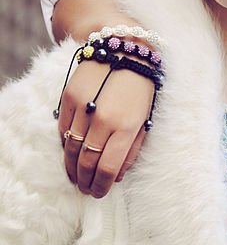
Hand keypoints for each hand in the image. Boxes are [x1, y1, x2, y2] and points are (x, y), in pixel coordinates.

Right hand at [58, 59, 152, 197]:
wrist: (124, 51)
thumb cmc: (141, 90)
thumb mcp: (146, 122)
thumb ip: (131, 151)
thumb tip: (117, 177)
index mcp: (126, 127)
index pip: (108, 168)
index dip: (101, 186)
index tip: (99, 193)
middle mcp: (102, 119)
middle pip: (86, 161)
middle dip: (85, 181)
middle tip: (85, 190)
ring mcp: (83, 107)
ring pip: (70, 147)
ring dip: (71, 167)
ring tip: (75, 178)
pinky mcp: (69, 97)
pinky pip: (63, 129)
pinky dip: (65, 144)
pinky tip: (71, 154)